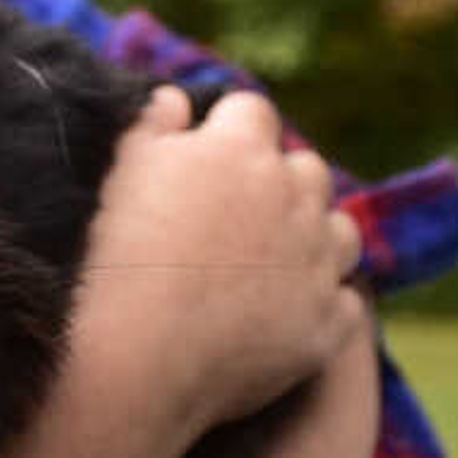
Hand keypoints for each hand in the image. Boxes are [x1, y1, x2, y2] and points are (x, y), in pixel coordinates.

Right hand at [75, 89, 363, 434]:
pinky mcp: (327, 324)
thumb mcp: (121, 172)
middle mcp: (292, 196)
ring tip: (273, 266)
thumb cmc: (114, 257)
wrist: (132, 357)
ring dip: (315, 240)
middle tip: (240, 217)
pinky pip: (344, 304)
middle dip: (282, 183)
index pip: (252, 112)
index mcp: (239, 150)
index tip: (207, 158)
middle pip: (307, 169)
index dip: (230, 133)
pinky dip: (321, 307)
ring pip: (340, 232)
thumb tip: (176, 100)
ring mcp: (316, 261)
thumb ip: (152, 126)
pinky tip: (284, 320)